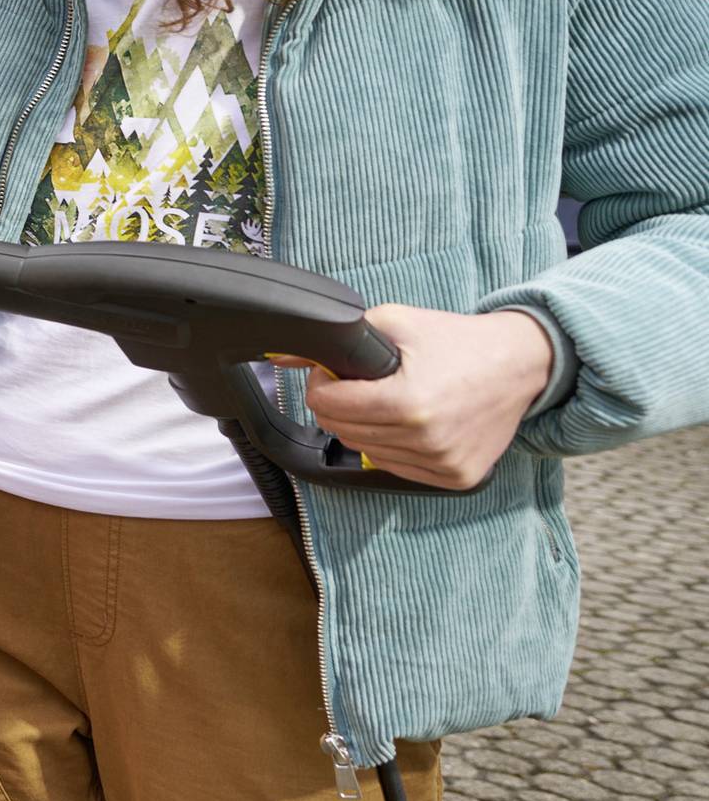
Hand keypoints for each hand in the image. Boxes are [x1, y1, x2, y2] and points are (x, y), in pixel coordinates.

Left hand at [285, 303, 554, 491]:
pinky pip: (397, 468)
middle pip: (342, 430)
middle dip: (341, 404)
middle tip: (362, 385)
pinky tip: (412, 422)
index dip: (323, 383)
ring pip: (366, 451)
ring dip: (367, 427)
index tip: (336, 373)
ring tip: (391, 401)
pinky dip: (394, 447)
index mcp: (407, 402)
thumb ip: (335, 339)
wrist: (520, 364)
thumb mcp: (393, 322)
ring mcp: (443, 463)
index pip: (327, 405)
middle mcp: (425, 439)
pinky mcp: (458, 478)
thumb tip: (279, 354)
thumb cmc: (456, 341)